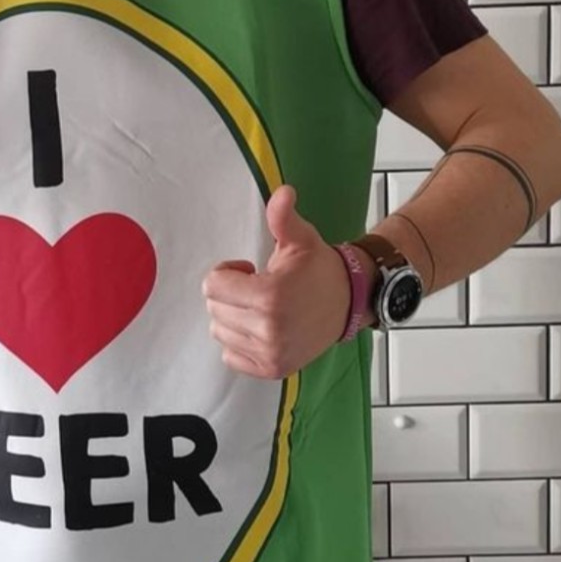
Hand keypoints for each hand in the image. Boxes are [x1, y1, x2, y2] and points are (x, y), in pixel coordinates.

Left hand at [202, 185, 350, 378]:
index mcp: (270, 296)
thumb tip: (283, 191)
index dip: (227, 272)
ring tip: (259, 307)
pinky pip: (230, 357)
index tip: (248, 270)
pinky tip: (259, 328)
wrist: (347, 302)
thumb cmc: (317, 268)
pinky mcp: (273, 370)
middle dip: (229, 293)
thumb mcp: (299, 238)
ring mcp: (271, 353)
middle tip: (255, 287)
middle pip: (214, 308)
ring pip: (220, 331)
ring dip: (232, 317)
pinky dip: (238, 342)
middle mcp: (268, 330)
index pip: (213, 285)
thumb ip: (282, 216)